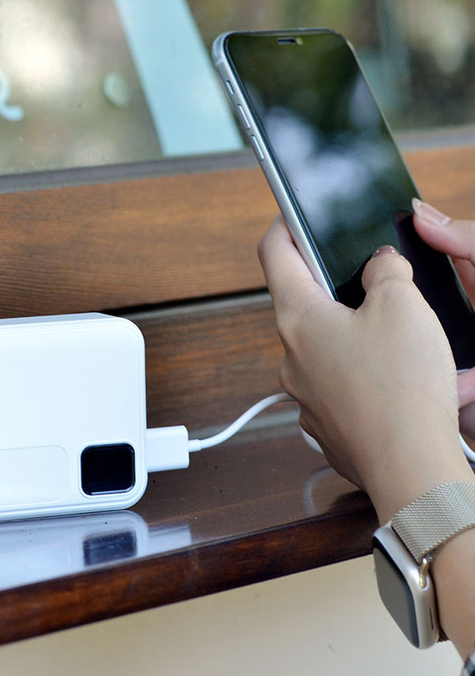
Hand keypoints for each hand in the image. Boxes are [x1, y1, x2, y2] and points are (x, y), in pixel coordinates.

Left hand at [259, 216, 468, 522]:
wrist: (409, 469)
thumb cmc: (399, 388)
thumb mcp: (404, 305)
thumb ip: (385, 271)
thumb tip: (378, 265)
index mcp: (297, 317)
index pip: (274, 253)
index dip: (285, 226)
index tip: (296, 215)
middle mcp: (290, 355)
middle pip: (304, 302)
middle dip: (339, 287)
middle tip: (373, 279)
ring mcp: (304, 392)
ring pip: (327, 346)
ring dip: (360, 334)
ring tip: (403, 337)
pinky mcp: (325, 420)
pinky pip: (342, 384)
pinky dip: (367, 373)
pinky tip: (402, 377)